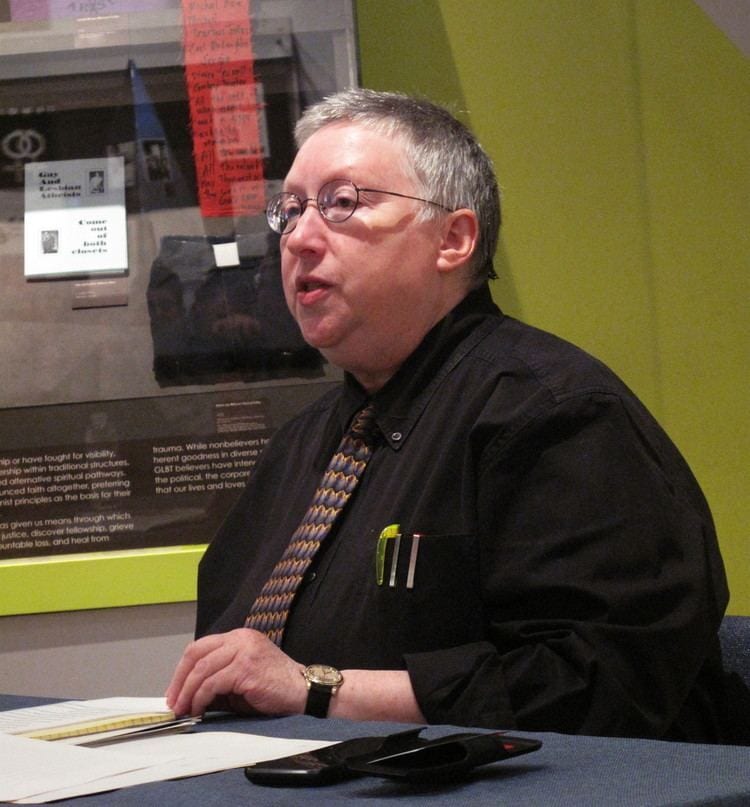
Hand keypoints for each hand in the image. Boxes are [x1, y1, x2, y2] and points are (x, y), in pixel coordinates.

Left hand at [165, 628, 305, 717]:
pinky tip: (199, 710)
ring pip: (202, 669)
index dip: (182, 669)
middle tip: (173, 702)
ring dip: (187, 693)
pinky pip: (213, 683)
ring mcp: (244, 651)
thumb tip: (188, 695)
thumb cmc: (275, 688)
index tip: (174, 690)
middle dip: (179, 680)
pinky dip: (201, 699)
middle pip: (196, 654)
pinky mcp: (246, 668)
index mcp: (239, 637)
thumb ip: (218, 678)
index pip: (200, 647)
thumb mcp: (241, 678)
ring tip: (183, 710)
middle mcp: (240, 639)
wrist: (304, 691)